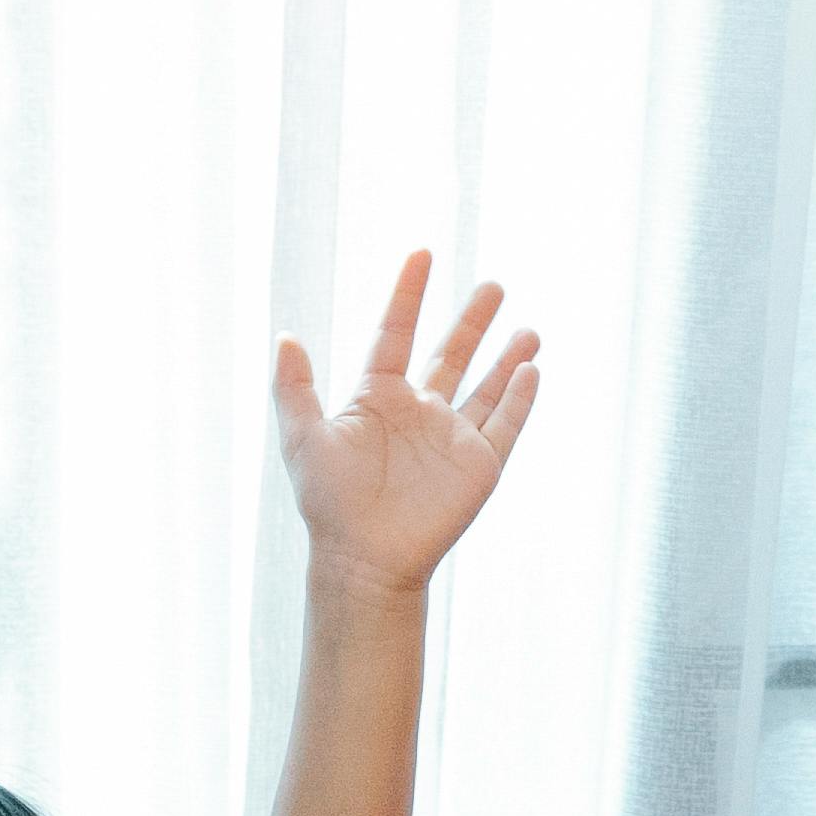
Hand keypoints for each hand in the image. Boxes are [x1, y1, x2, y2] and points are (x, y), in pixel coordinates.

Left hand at [273, 253, 538, 599]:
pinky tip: (531, 370)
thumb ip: (294, 387)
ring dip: (506, 357)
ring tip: (528, 328)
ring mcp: (451, 438)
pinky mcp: (479, 466)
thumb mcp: (304, 438)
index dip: (408, 294)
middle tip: (494, 285)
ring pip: (486, 387)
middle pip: (451, 354)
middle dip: (473, 320)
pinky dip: (520, 398)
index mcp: (377, 397)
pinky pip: (505, 424)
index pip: (395, 333)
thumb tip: (284, 336)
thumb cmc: (329, 503)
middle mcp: (419, 412)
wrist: (364, 561)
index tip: (421, 254)